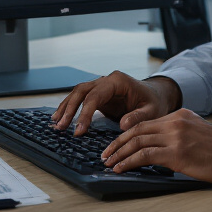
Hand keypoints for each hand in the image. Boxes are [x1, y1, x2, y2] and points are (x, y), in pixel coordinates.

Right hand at [51, 71, 181, 134]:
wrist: (155, 95)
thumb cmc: (154, 102)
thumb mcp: (152, 111)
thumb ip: (139, 117)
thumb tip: (123, 125)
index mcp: (118, 81)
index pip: (96, 96)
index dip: (85, 113)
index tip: (79, 130)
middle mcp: (106, 80)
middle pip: (82, 91)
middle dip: (70, 108)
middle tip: (61, 126)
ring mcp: (101, 86)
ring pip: (78, 93)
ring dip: (66, 107)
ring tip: (56, 124)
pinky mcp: (98, 95)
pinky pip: (81, 99)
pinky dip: (70, 108)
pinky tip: (61, 118)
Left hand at [100, 109, 211, 185]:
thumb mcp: (199, 132)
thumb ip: (179, 134)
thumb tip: (161, 148)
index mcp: (179, 115)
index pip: (145, 123)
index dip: (126, 135)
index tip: (116, 145)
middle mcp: (175, 122)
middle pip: (136, 130)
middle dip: (117, 143)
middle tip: (105, 154)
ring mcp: (176, 137)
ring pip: (137, 142)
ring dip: (119, 154)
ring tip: (108, 163)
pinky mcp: (177, 154)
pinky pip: (145, 156)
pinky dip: (128, 162)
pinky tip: (120, 168)